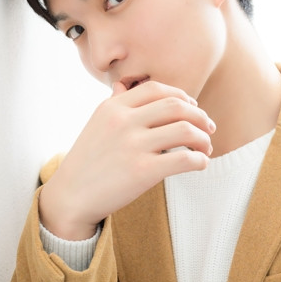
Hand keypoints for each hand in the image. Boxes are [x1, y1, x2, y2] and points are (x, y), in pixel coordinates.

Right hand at [39, 80, 214, 238]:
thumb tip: (124, 85)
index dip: (182, 95)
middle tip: (209, 128)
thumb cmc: (88, 161)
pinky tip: (200, 164)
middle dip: (200, 115)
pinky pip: (185, 159)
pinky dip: (200, 160)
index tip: (193, 107)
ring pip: (186, 130)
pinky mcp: (143, 171)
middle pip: (177, 105)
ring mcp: (133, 145)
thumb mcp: (96, 124)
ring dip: (204, 139)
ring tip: (206, 148)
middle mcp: (123, 121)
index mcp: (113, 107)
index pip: (156, 88)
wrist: (71, 196)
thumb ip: (114, 104)